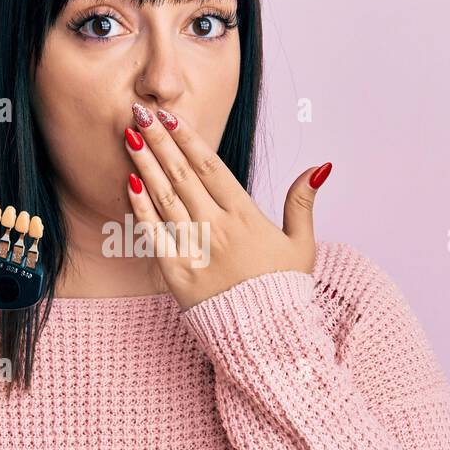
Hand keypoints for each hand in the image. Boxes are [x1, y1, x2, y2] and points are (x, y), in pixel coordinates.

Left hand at [124, 101, 332, 310]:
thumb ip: (302, 202)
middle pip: (183, 175)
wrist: (266, 338)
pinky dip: (141, 208)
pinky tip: (129, 183)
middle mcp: (218, 228)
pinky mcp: (177, 273)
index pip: (212, 168)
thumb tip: (320, 166)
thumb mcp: (301, 244)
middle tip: (140, 111)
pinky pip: (154, 234)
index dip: (189, 139)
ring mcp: (196, 250)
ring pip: (165, 198)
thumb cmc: (283, 291)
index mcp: (246, 217)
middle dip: (159, 141)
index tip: (170, 117)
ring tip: (129, 136)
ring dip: (145, 164)